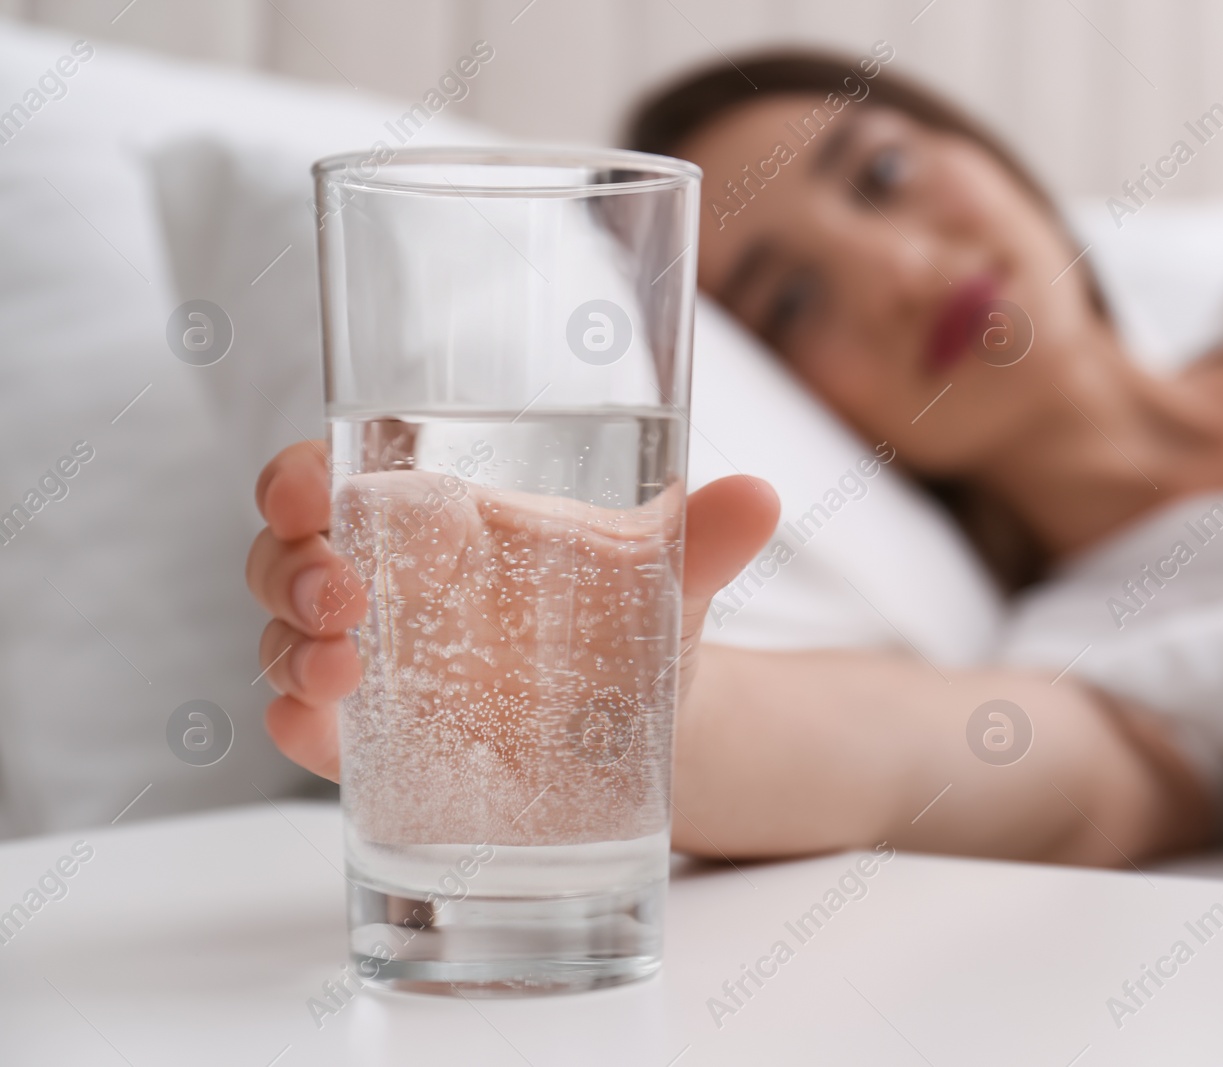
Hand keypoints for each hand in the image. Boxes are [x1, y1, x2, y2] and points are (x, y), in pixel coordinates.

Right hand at [246, 440, 777, 790]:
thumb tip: (761, 497)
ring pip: (286, 642)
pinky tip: (316, 730)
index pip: (331, 480)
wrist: (647, 730)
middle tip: (343, 597)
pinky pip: (313, 732)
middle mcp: (392, 589)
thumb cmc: (635, 628)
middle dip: (291, 570)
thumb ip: (705, 538)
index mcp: (439, 524)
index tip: (307, 490)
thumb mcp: (667, 579)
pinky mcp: (382, 744)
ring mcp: (381, 668)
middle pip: (289, 559)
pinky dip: (299, 728)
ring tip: (342, 669)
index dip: (297, 479)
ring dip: (291, 650)